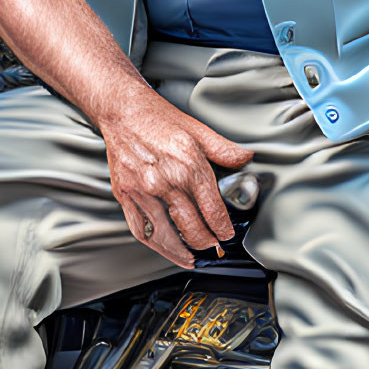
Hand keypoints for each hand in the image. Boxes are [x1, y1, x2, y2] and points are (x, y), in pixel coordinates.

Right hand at [98, 90, 254, 268]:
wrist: (122, 110)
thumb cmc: (158, 118)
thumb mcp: (198, 130)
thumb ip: (224, 150)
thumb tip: (246, 158)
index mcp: (188, 165)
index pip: (212, 209)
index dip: (222, 228)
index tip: (226, 235)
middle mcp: (166, 181)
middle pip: (191, 226)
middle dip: (206, 243)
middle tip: (214, 249)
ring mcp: (143, 191)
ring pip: (165, 234)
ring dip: (182, 251)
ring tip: (192, 258)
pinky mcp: (125, 195)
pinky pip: (140, 229)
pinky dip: (154, 244)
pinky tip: (163, 248)